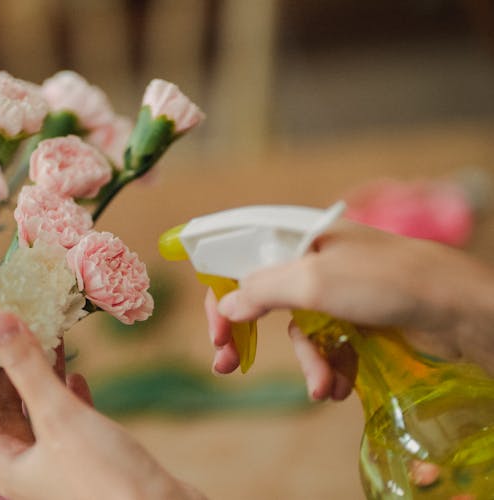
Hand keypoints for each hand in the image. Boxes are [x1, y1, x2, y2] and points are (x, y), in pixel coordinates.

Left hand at [0, 312, 204, 499]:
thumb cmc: (102, 475)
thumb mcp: (58, 416)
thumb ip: (27, 368)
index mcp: (5, 462)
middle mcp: (26, 464)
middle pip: (2, 409)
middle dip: (6, 369)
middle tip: (9, 330)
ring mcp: (57, 461)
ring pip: (38, 410)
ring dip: (41, 376)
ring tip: (47, 340)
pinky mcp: (87, 457)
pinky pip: (68, 420)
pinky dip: (69, 395)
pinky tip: (77, 376)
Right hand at [205, 221, 493, 398]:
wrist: (458, 308)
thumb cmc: (384, 282)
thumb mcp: (312, 281)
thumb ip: (261, 290)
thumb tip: (226, 307)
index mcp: (297, 238)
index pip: (240, 259)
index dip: (221, 294)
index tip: (216, 333)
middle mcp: (313, 261)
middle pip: (263, 298)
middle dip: (248, 336)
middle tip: (226, 365)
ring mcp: (338, 290)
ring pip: (300, 329)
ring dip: (308, 362)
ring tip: (323, 387)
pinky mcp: (359, 317)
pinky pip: (329, 344)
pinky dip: (331, 367)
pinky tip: (340, 386)